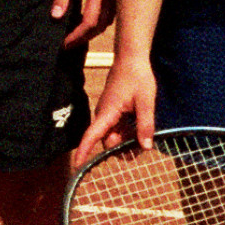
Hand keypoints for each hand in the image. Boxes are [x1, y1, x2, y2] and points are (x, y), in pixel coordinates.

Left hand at [52, 0, 109, 45]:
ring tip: (78, 34)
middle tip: (69, 43)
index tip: (64, 43)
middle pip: (103, 25)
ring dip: (95, 30)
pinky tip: (90, 19)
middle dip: (86, 37)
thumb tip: (57, 16)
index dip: (77, 36)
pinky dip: (102, 20)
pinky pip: (114, 11)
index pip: (90, 22)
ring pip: (111, 19)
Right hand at [74, 54, 156, 168]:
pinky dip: (128, 131)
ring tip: (145, 133)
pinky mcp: (113, 111)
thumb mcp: (146, 102)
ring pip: (115, 136)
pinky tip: (140, 125)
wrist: (131, 59)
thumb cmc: (138, 77)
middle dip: (123, 148)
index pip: (92, 135)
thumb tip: (145, 147)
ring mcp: (108, 113)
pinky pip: (118, 128)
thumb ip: (146, 125)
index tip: (78, 165)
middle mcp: (104, 115)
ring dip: (128, 139)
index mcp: (108, 112)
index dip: (84, 151)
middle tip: (144, 146)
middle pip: (108, 141)